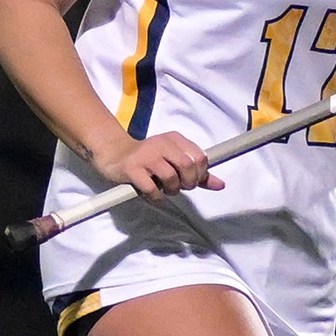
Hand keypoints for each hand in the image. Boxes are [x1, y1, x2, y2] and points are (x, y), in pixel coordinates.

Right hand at [93, 130, 224, 202]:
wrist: (115, 155)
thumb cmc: (149, 160)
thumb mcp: (174, 161)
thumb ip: (198, 173)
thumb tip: (221, 185)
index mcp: (174, 139)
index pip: (200, 156)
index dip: (201, 173)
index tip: (194, 180)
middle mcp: (161, 143)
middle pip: (188, 165)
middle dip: (188, 182)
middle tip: (181, 187)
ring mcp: (146, 155)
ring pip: (171, 177)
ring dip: (171, 190)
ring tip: (165, 189)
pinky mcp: (133, 168)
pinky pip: (152, 188)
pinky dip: (156, 196)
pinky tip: (153, 193)